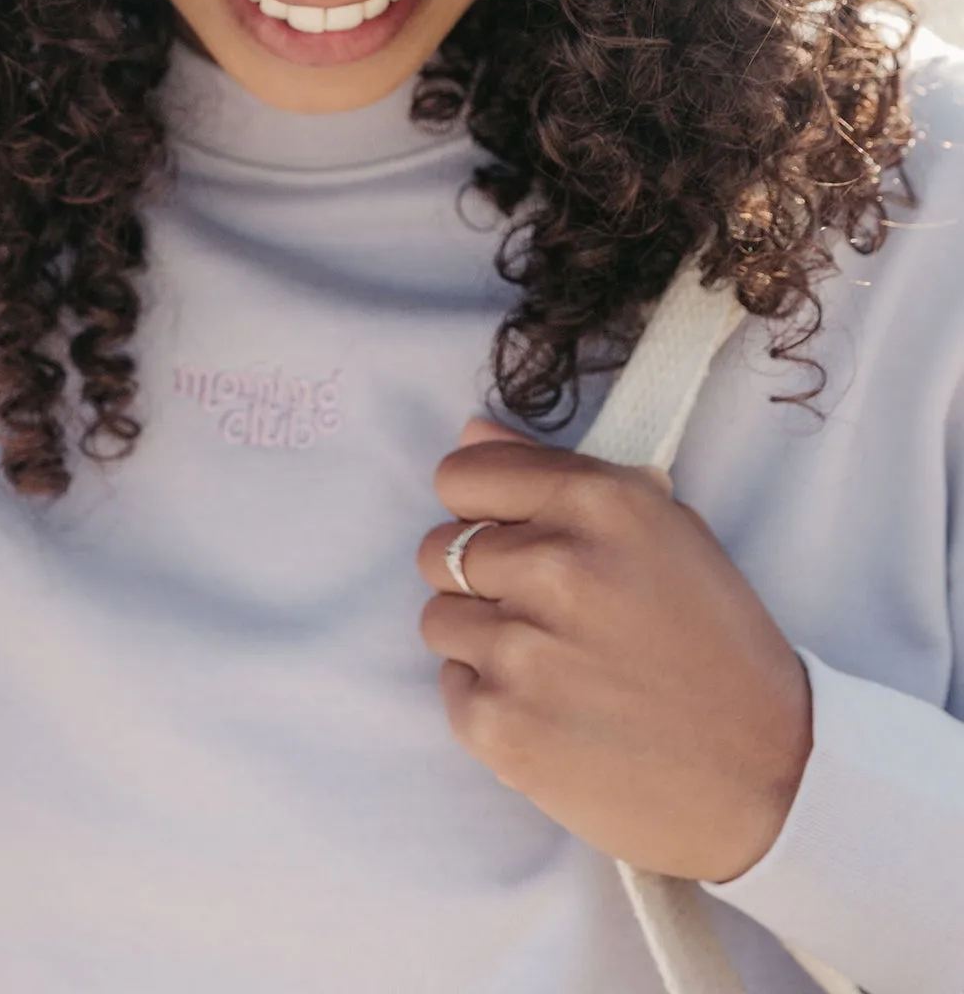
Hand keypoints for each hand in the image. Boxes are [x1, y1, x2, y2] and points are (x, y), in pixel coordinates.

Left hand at [415, 417, 811, 882]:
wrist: (770, 780)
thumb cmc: (719, 647)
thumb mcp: (665, 531)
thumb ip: (560, 473)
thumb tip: (473, 430)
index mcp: (599, 503)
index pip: (462, 474)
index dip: (478, 507)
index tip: (505, 534)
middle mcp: (554, 564)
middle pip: (440, 549)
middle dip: (479, 579)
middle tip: (543, 614)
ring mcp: (521, 648)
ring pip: (438, 618)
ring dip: (482, 641)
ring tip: (556, 668)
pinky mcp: (500, 724)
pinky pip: (452, 687)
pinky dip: (490, 701)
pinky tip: (554, 712)